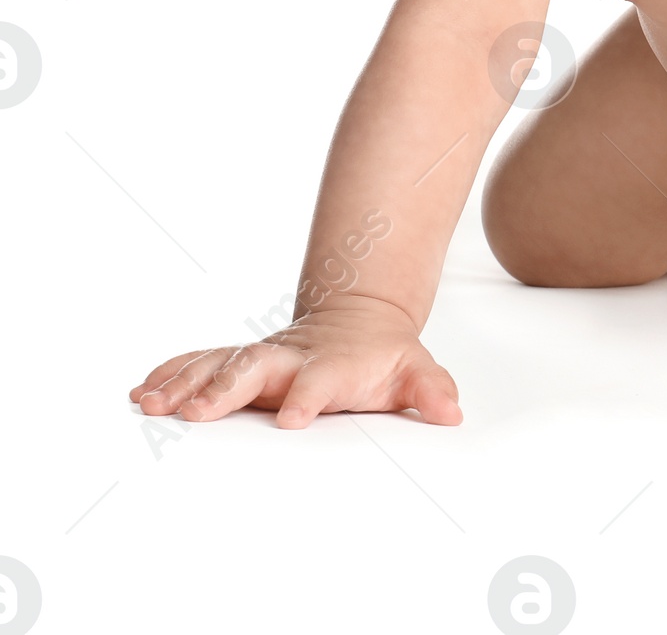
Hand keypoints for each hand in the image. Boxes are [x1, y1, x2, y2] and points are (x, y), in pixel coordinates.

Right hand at [129, 293, 462, 428]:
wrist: (360, 319)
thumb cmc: (383, 357)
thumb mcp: (414, 371)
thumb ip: (430, 389)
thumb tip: (451, 410)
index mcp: (331, 365)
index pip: (320, 381)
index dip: (308, 397)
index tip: (292, 418)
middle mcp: (289, 358)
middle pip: (254, 368)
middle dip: (225, 388)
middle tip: (197, 412)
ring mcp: (261, 357)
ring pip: (218, 364)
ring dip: (185, 382)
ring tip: (152, 402)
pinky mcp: (240, 360)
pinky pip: (201, 363)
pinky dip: (173, 373)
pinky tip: (144, 389)